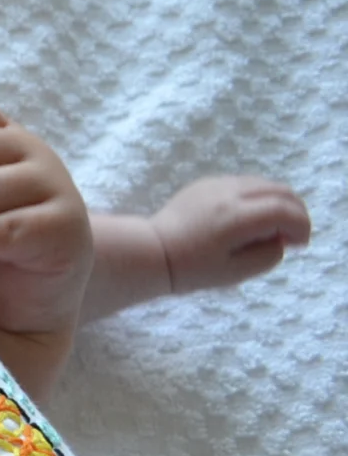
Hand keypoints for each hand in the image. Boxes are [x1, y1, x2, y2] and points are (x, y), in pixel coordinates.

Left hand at [151, 175, 310, 291]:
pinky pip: (245, 183)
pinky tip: (250, 218)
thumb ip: (268, 255)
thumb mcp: (236, 272)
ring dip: (278, 202)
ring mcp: (216, 184)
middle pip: (280, 190)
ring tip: (271, 228)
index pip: (284, 210)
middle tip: (290, 236)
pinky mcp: (207, 183)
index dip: (301, 226)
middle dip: (295, 212)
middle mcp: (228, 193)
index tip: (298, 244)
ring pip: (264, 183)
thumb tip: (281, 238)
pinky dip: (259, 197)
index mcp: (236, 216)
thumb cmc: (192, 269)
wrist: (152, 252)